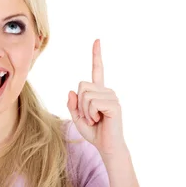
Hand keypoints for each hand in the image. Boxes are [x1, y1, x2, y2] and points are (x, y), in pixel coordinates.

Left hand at [67, 39, 125, 155]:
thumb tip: (71, 91)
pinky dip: (90, 114)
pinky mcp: (114, 104)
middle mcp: (106, 91)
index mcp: (98, 92)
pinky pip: (92, 103)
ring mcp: (112, 96)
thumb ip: (72, 105)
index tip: (97, 40)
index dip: (96, 55)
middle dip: (79, 104)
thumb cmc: (94, 132)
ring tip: (95, 119)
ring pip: (85, 95)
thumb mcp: (77, 118)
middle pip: (81, 85)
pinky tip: (99, 120)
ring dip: (85, 111)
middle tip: (90, 116)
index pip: (97, 70)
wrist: (107, 146)